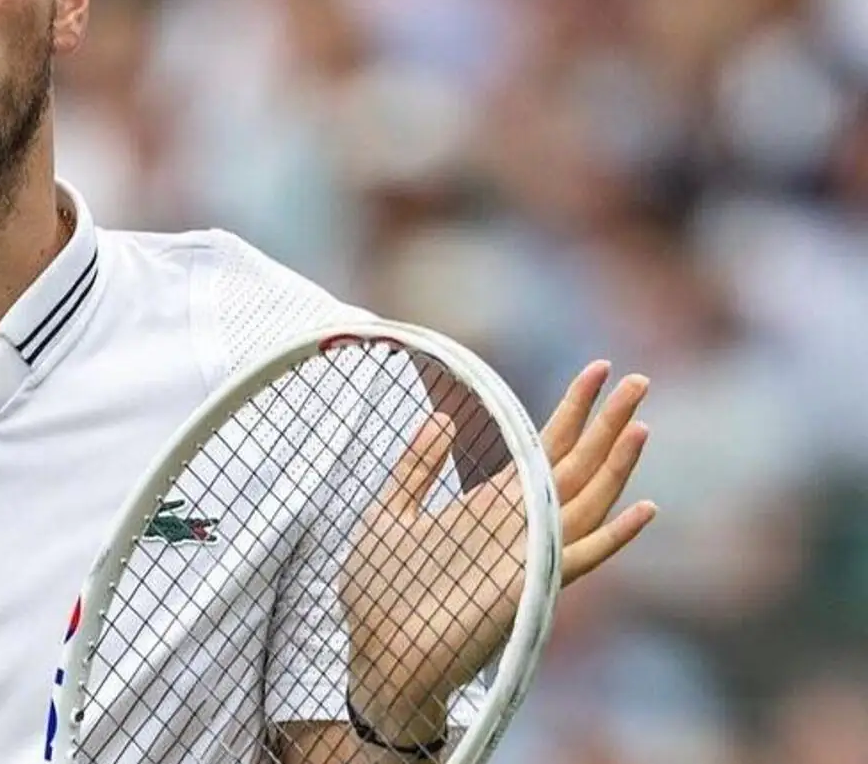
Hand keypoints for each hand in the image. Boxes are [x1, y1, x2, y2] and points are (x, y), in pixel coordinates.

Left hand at [339, 361, 658, 741]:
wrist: (378, 655)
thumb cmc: (380, 592)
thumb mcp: (389, 513)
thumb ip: (417, 466)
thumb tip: (444, 415)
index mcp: (492, 505)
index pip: (544, 447)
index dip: (572, 409)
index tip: (597, 368)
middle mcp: (520, 526)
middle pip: (577, 465)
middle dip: (607, 422)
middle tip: (639, 378)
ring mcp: (529, 555)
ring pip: (587, 500)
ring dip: (616, 463)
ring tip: (639, 422)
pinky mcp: (529, 588)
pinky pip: (581, 558)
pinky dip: (615, 536)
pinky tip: (645, 509)